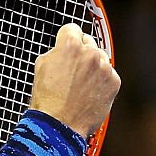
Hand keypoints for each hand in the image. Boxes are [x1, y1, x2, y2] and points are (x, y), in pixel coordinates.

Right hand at [30, 23, 120, 138]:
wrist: (59, 126)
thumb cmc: (47, 99)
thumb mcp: (42, 67)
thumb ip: (56, 52)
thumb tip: (63, 49)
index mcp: (70, 45)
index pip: (72, 29)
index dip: (66, 39)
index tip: (65, 48)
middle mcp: (90, 53)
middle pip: (88, 42)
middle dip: (81, 53)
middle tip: (72, 71)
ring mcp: (104, 68)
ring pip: (100, 59)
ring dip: (92, 67)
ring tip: (79, 85)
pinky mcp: (114, 82)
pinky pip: (109, 75)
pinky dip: (101, 82)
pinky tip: (88, 93)